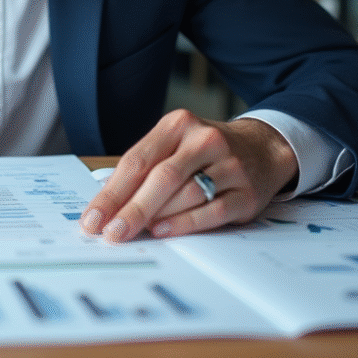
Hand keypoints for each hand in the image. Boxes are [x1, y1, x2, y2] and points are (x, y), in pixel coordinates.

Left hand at [80, 110, 296, 241]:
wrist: (264, 148)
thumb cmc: (206, 151)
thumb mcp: (174, 144)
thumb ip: (144, 169)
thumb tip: (107, 204)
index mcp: (178, 125)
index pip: (137, 160)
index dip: (112, 192)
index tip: (93, 218)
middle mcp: (204, 140)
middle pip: (161, 177)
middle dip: (131, 209)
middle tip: (110, 233)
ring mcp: (230, 165)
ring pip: (187, 193)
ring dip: (157, 216)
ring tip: (134, 232)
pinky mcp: (247, 193)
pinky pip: (213, 211)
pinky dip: (186, 224)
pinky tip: (165, 231)